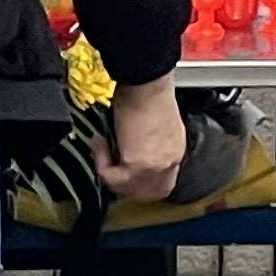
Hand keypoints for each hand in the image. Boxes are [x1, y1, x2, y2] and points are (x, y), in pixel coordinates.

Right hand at [97, 76, 187, 201]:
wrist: (145, 82)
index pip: (161, 183)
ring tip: (102, 149)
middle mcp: (170, 161)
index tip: (122, 169)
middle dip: (126, 187)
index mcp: (176, 150)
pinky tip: (100, 143)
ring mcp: (156, 165)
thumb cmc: (146, 91)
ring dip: (110, 174)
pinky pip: (114, 178)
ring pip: (128, 190)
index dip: (139, 182)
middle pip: (148, 193)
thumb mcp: (151, 124)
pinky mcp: (139, 164)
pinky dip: (102, 165)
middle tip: (109, 170)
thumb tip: (123, 149)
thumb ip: (143, 143)